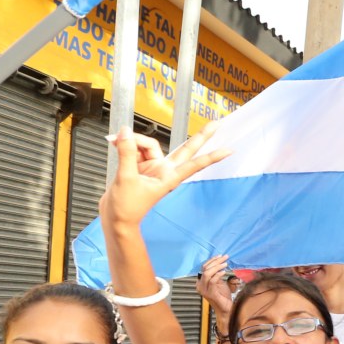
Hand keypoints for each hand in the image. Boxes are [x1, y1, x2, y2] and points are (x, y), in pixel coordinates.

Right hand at [98, 126, 228, 228]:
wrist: (115, 220)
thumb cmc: (127, 208)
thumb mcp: (126, 178)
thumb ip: (127, 153)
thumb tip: (125, 132)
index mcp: (169, 177)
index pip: (195, 164)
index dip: (212, 157)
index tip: (230, 151)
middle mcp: (164, 170)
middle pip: (186, 149)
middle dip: (201, 136)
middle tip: (216, 124)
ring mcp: (153, 167)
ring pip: (149, 144)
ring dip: (133, 141)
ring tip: (116, 141)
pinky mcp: (140, 166)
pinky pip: (136, 149)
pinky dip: (125, 144)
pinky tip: (114, 142)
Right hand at [196, 254, 234, 313]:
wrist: (226, 309)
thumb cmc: (223, 296)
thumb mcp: (219, 282)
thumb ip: (216, 274)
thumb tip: (220, 263)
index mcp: (201, 282)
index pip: (204, 267)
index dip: (212, 260)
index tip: (221, 256)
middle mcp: (200, 285)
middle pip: (205, 269)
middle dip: (216, 261)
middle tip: (225, 257)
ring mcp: (204, 290)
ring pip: (207, 274)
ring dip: (217, 267)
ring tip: (225, 264)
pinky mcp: (210, 294)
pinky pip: (212, 281)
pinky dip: (218, 275)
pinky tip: (224, 272)